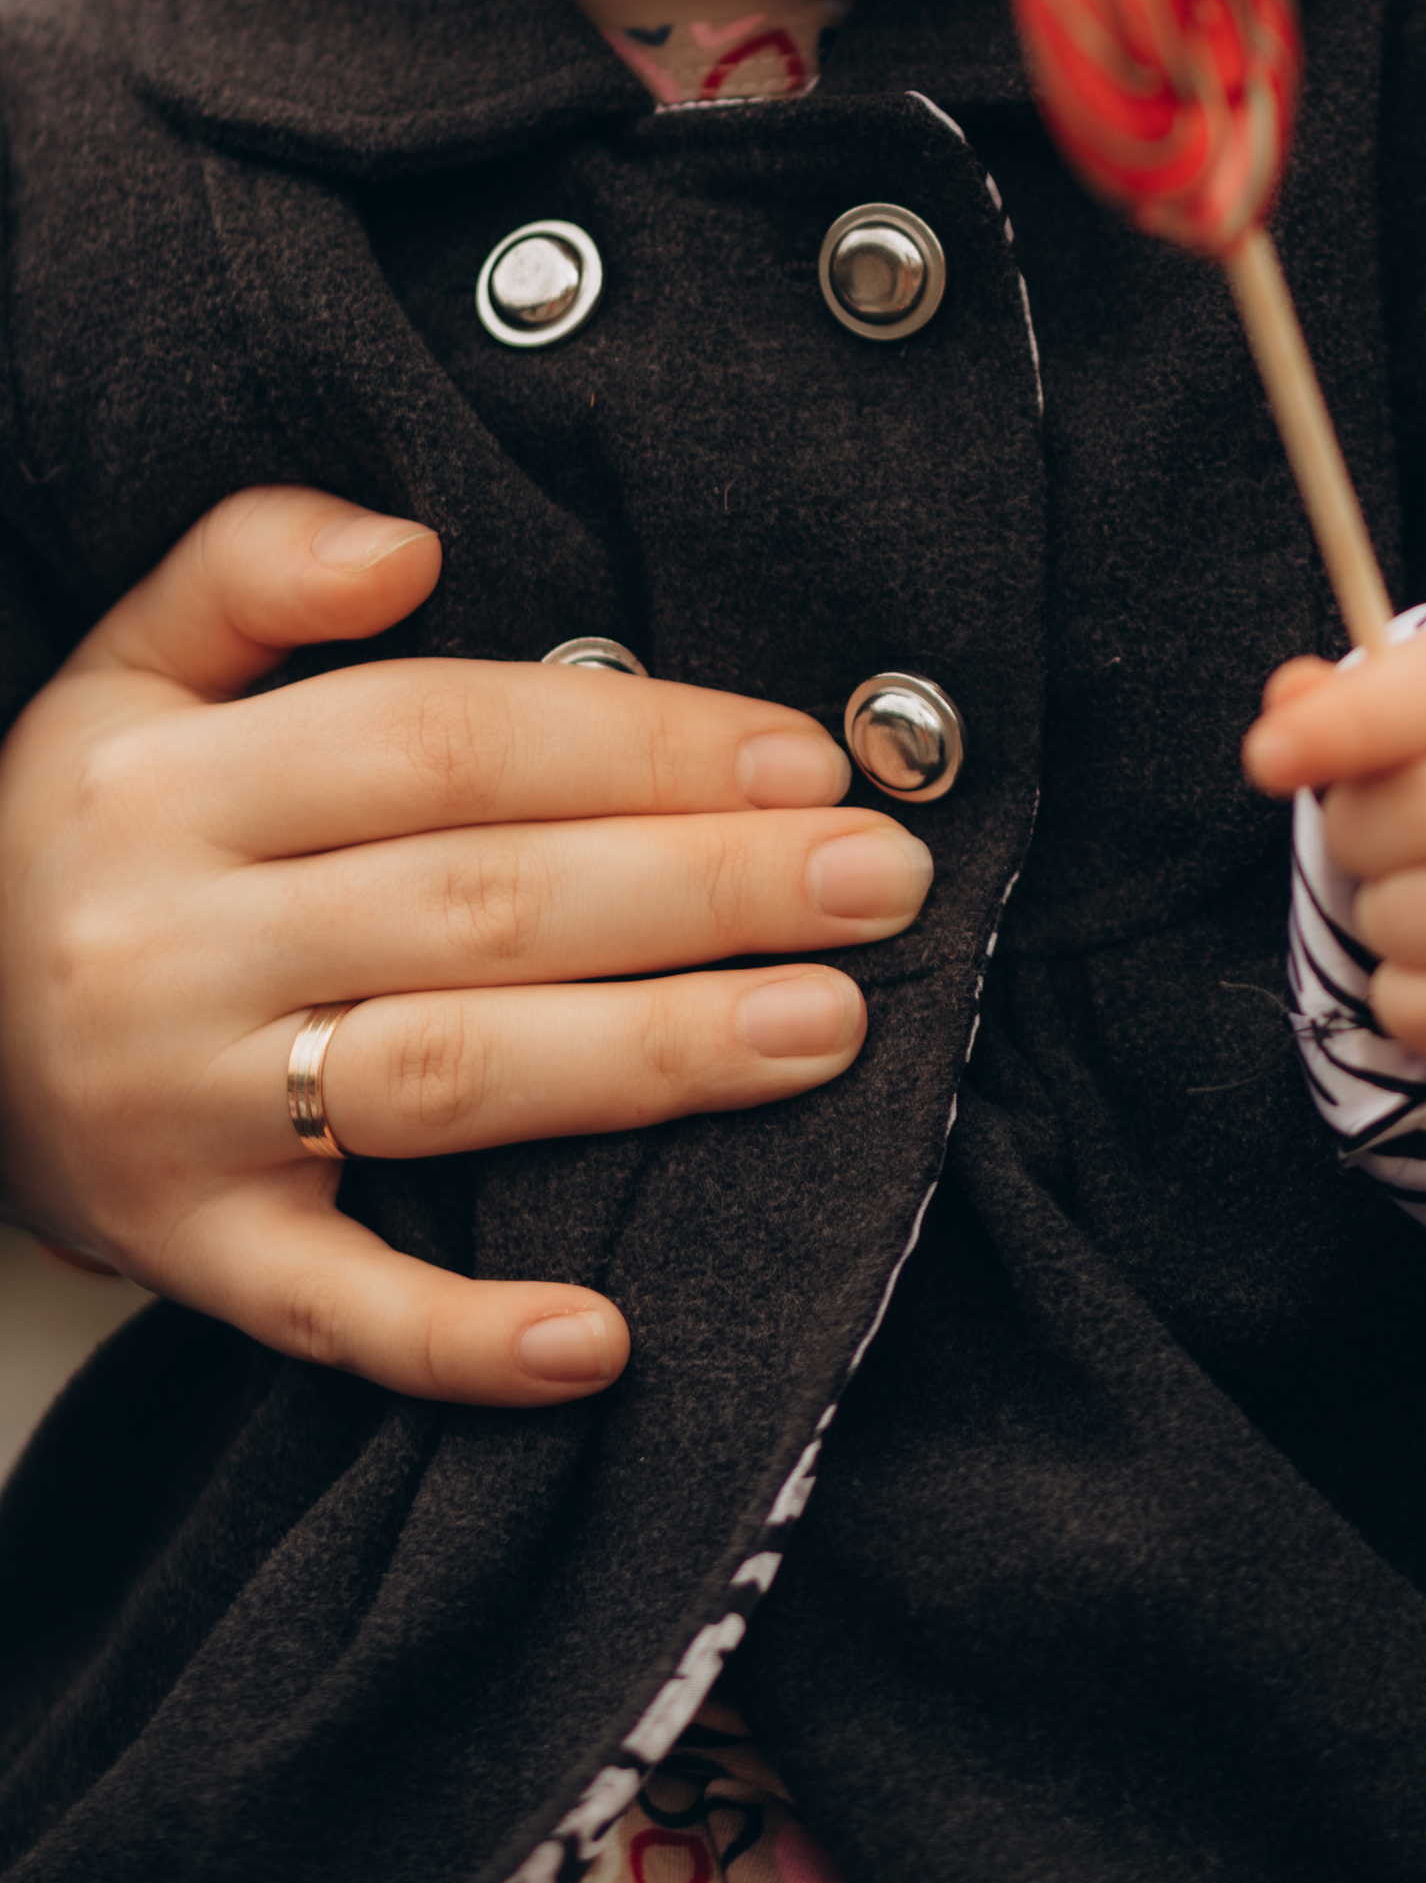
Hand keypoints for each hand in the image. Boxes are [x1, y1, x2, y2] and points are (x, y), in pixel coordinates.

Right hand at [0, 489, 933, 1407]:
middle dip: (703, 891)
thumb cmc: (85, 835)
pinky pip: (335, 1311)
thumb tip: (410, 541)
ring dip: (650, 1060)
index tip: (806, 759)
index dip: (638, 741)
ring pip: (445, 1083)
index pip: (446, 740)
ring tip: (828, 1028)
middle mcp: (171, 948)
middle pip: (481, 904)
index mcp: (171, 784)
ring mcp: (179, 1116)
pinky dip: (466, 1341)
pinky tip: (605, 1340)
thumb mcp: (125, 670)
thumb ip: (254, 567)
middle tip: (881, 882)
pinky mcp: (188, 1257)